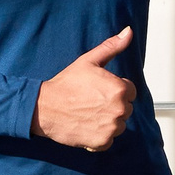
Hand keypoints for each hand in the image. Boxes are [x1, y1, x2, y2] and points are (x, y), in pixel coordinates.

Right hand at [33, 28, 136, 151]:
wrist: (44, 107)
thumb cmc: (66, 84)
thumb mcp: (89, 61)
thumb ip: (112, 47)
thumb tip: (129, 31)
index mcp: (120, 89)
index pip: (130, 92)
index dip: (114, 90)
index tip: (98, 91)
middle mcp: (120, 109)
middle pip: (126, 109)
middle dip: (112, 106)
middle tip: (91, 102)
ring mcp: (112, 128)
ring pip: (119, 125)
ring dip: (108, 121)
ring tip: (88, 113)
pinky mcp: (102, 142)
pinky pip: (109, 140)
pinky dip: (100, 136)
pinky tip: (86, 126)